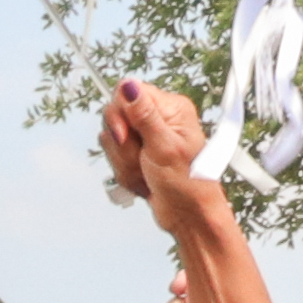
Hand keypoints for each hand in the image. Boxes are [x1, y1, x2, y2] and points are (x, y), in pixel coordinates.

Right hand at [95, 79, 240, 253]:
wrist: (189, 216)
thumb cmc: (188, 184)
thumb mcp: (164, 147)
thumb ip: (143, 115)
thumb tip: (129, 86)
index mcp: (171, 108)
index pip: (126, 92)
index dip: (119, 115)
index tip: (126, 136)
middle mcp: (158, 118)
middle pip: (116, 118)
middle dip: (124, 147)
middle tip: (144, 160)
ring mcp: (147, 137)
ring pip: (113, 141)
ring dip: (125, 163)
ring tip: (147, 174)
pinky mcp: (138, 154)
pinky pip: (115, 158)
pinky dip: (125, 174)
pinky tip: (144, 180)